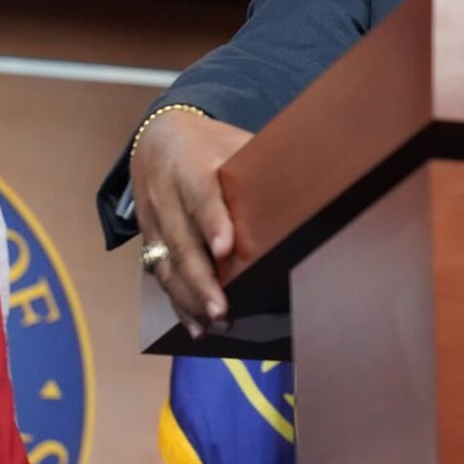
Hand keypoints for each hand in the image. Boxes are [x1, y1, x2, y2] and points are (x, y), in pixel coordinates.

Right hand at [130, 109, 254, 336]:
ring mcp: (153, 221)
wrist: (157, 136)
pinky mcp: (149, 239)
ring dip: (190, 297)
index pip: (201, 197)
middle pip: (182, 242)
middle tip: (223, 309)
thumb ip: (262, 165)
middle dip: (201, 279)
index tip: (227, 249)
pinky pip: (160, 274)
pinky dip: (177, 302)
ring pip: (167, 264)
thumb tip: (314, 185)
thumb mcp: (234, 142)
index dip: (213, 223)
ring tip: (215, 322)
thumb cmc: (210, 143)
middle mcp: (166, 197)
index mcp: (191, 168)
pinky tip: (196, 326)